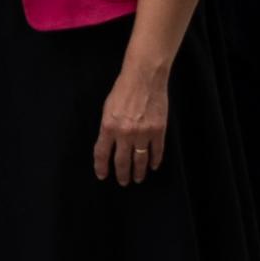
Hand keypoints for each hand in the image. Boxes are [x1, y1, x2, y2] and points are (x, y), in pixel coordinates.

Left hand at [95, 57, 171, 185]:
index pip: (102, 154)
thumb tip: (108, 144)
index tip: (102, 175)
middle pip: (122, 161)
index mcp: (108, 127)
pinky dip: (155, 161)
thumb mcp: (107, 109)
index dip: (101, 167)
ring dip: (139, 172)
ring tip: (138, 179)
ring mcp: (143, 133)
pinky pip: (157, 151)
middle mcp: (125, 133)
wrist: (144, 78)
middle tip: (123, 182)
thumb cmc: (122, 90)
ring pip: (140, 160)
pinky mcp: (159, 130)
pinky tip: (153, 166)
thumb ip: (107, 128)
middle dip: (122, 174)